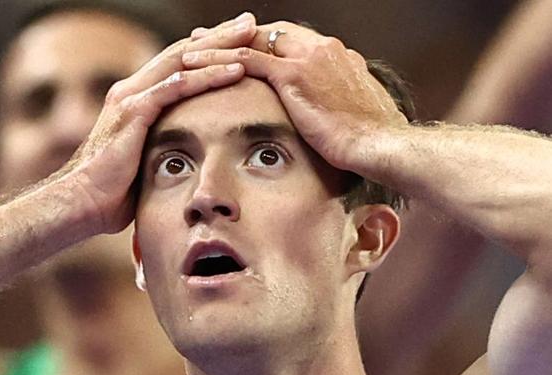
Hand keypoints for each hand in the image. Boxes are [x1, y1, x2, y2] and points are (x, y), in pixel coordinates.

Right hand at [61, 13, 256, 233]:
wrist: (82, 201)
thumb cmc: (114, 190)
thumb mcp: (143, 159)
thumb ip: (160, 144)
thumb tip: (185, 155)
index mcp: (135, 97)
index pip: (177, 64)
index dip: (208, 49)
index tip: (238, 40)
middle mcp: (132, 89)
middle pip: (183, 52)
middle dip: (218, 36)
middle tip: (250, 21)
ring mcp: (131, 98)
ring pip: (183, 62)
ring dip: (219, 47)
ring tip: (249, 35)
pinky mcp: (133, 113)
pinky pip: (175, 88)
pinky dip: (206, 77)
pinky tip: (233, 71)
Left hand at [182, 21, 407, 173]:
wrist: (380, 144)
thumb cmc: (372, 141)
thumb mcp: (355, 116)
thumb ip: (339, 106)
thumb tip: (333, 119)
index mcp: (337, 57)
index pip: (292, 41)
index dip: (263, 44)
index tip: (243, 49)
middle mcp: (322, 49)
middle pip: (269, 33)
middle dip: (236, 36)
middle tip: (208, 39)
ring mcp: (308, 58)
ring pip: (251, 41)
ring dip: (219, 44)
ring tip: (190, 48)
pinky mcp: (294, 74)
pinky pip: (246, 59)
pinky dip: (218, 59)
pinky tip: (195, 64)